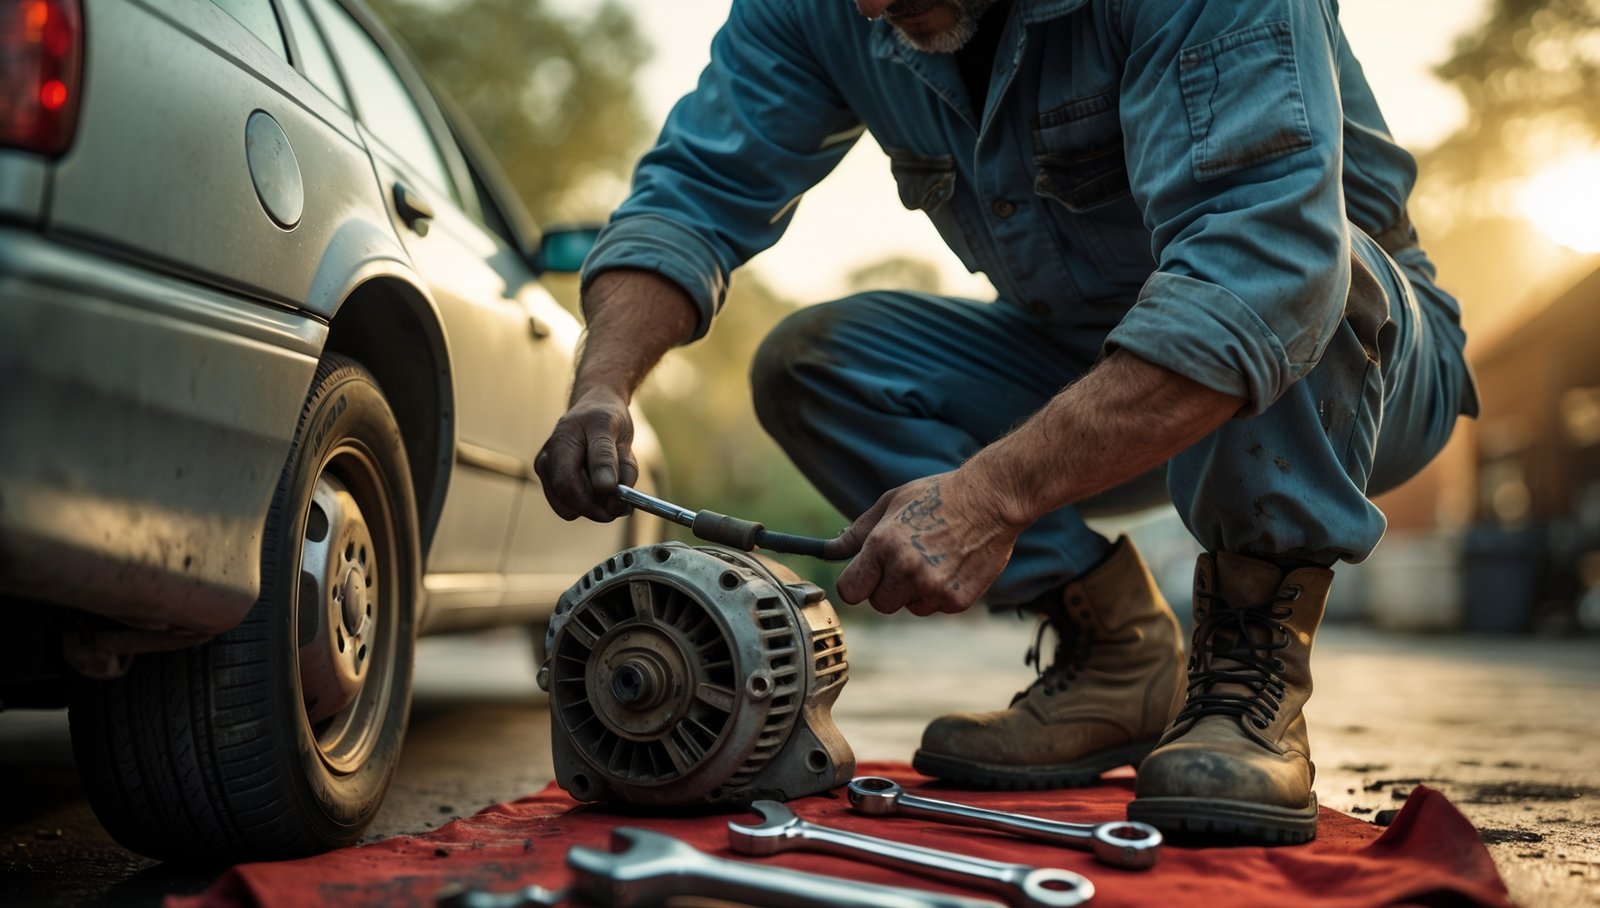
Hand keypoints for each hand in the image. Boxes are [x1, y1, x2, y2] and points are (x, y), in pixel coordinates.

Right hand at [534, 387, 637, 521]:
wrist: (594, 408)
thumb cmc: (605, 417)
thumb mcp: (612, 429)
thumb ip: (607, 458)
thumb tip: (605, 489)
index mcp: (560, 443)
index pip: (567, 486)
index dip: (593, 503)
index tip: (622, 506)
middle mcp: (546, 460)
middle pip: (568, 501)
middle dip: (597, 507)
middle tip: (623, 503)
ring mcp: (546, 473)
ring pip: (569, 509)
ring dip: (594, 506)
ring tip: (612, 484)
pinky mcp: (551, 484)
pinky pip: (571, 507)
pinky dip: (589, 504)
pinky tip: (600, 486)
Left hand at [833, 470, 1025, 615]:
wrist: (991, 498)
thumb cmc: (938, 495)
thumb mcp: (891, 502)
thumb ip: (857, 532)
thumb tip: (829, 551)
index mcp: (882, 546)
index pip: (850, 591)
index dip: (858, 582)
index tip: (868, 574)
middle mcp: (905, 570)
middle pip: (878, 604)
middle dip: (887, 587)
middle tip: (908, 560)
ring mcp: (932, 587)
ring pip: (908, 607)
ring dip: (915, 591)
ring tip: (934, 558)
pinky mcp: (956, 600)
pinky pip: (935, 607)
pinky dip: (940, 593)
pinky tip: (952, 565)